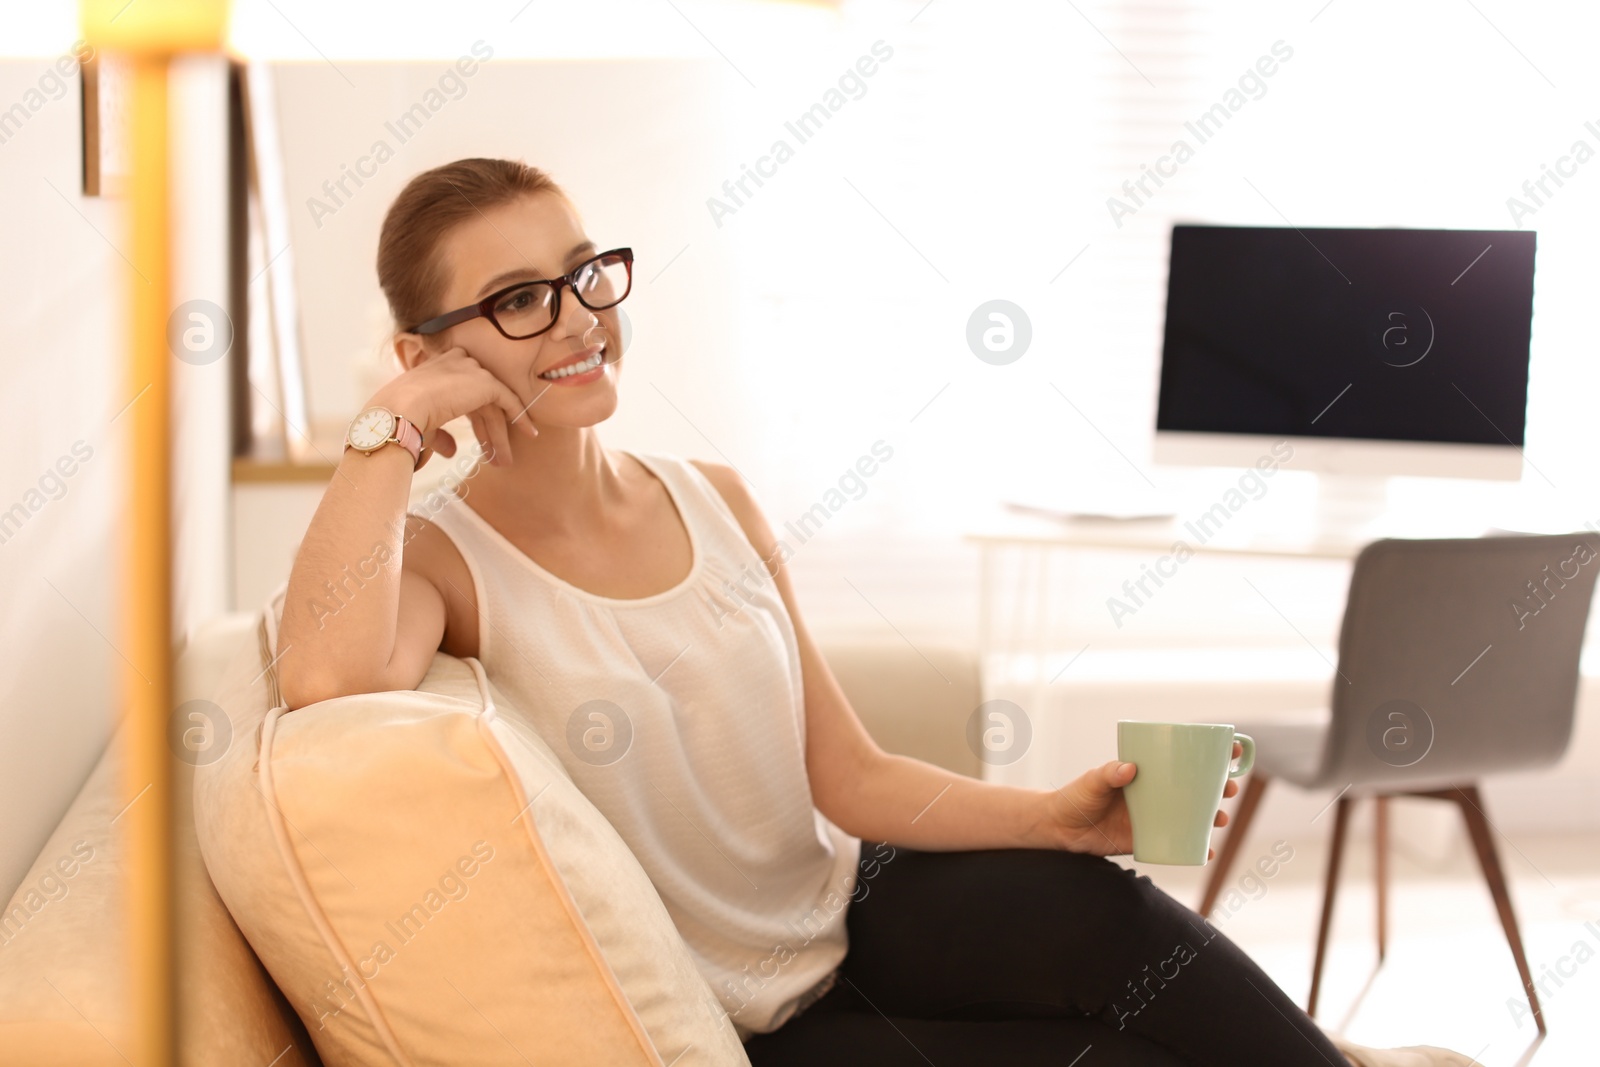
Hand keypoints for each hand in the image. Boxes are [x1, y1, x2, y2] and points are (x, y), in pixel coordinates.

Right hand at [371, 347, 535, 467]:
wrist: (401, 408)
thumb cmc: (404, 419)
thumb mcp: (424, 427)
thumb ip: (441, 435)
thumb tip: (452, 451)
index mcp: (436, 370)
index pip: (462, 395)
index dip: (475, 421)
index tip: (481, 441)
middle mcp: (455, 364)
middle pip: (479, 401)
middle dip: (488, 432)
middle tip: (496, 457)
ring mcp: (471, 370)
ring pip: (493, 405)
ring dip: (500, 435)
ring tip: (505, 461)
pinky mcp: (484, 382)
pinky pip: (508, 399)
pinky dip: (520, 416)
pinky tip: (529, 434)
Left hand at [1045, 742, 1241, 858]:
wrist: (1061, 830)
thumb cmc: (1075, 798)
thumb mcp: (1092, 781)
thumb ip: (1108, 773)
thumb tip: (1129, 768)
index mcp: (1146, 774)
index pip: (1181, 760)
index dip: (1209, 756)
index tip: (1233, 751)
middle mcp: (1154, 794)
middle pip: (1195, 789)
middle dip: (1219, 788)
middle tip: (1230, 789)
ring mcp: (1153, 818)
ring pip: (1191, 816)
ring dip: (1212, 817)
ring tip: (1221, 818)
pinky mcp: (1147, 840)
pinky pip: (1177, 844)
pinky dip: (1195, 848)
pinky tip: (1207, 851)